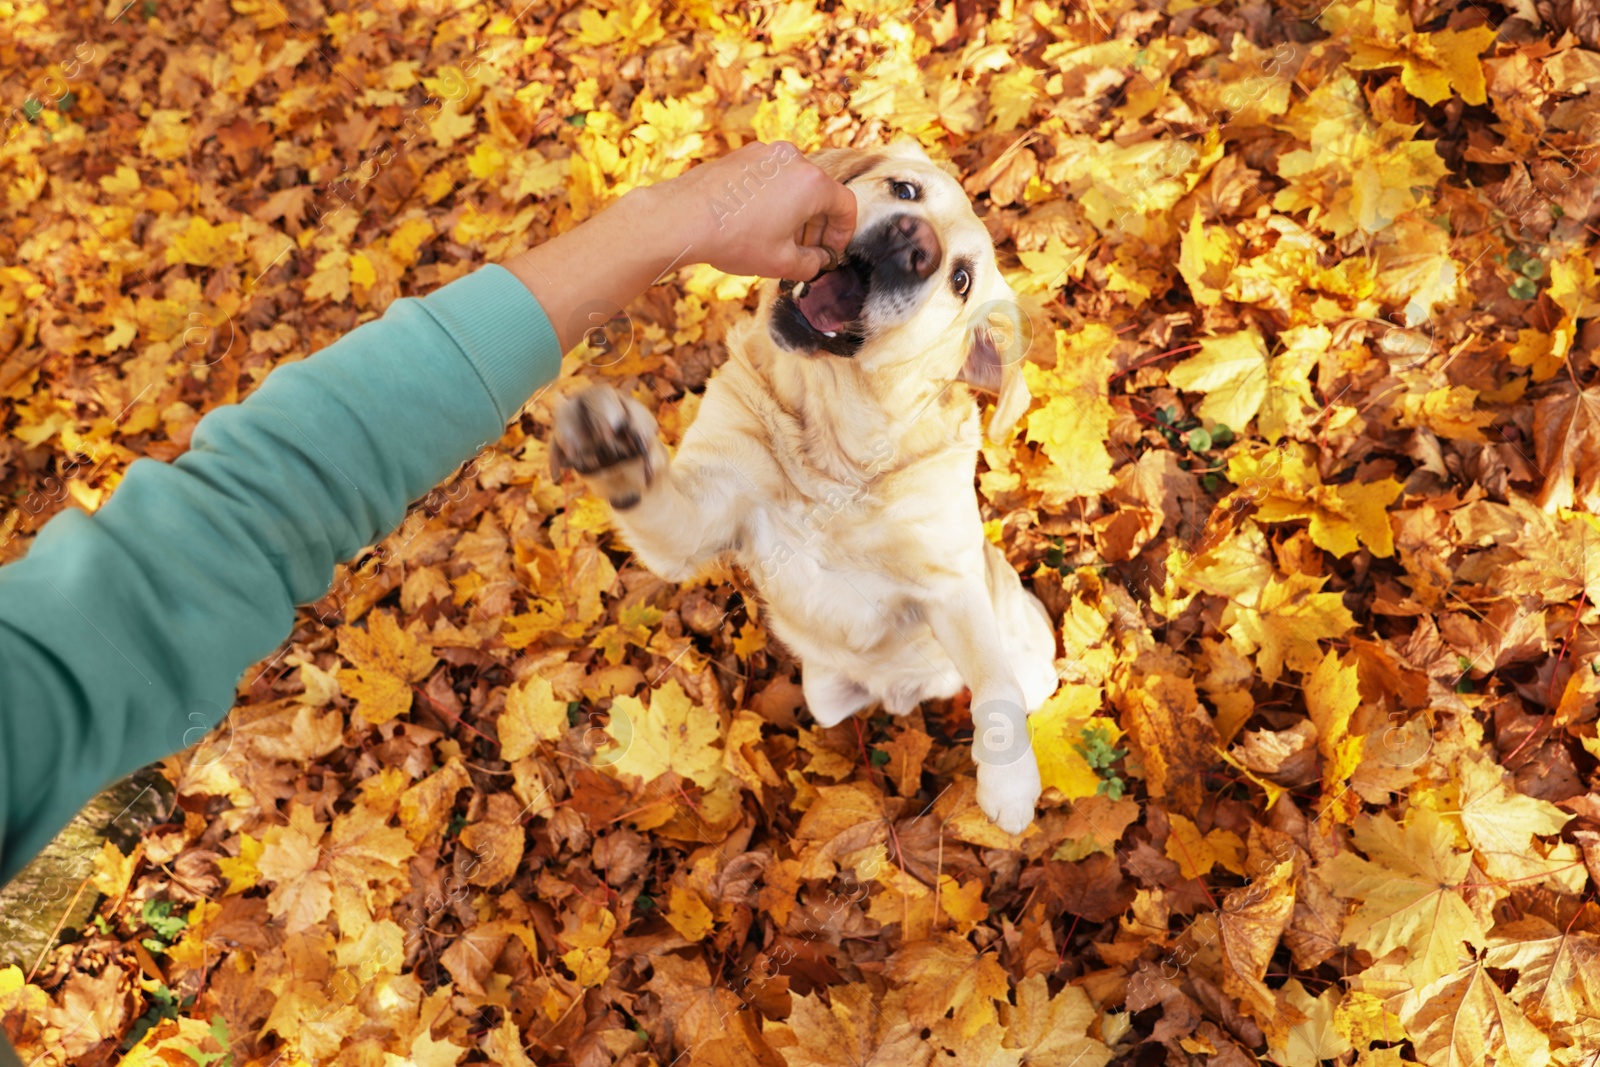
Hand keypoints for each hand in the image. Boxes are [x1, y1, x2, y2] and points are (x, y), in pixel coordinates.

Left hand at [662, 141, 856, 279]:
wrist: (683, 218)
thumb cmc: (735, 239)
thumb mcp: (781, 263)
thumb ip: (811, 264)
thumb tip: (818, 261)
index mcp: (812, 183)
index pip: (845, 205)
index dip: (844, 233)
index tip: (832, 251)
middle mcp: (792, 159)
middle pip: (820, 192)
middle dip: (818, 225)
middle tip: (807, 252)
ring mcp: (766, 153)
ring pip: (794, 183)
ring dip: (795, 212)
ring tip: (780, 240)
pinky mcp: (743, 155)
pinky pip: (770, 177)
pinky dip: (773, 198)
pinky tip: (755, 223)